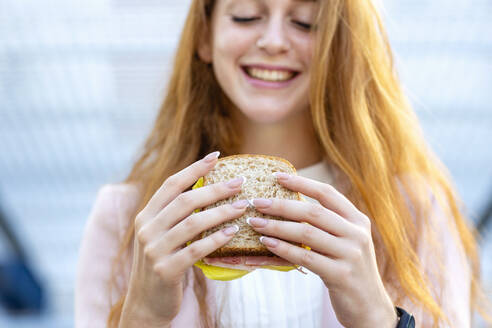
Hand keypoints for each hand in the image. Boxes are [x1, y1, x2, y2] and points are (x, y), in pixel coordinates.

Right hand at [120, 151, 248, 326]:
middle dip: (215, 188)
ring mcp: (154, 250)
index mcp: (146, 215)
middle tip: (240, 182)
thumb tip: (207, 188)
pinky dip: (216, 239)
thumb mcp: (160, 235)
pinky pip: (196, 250)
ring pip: (193, 223)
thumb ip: (174, 215)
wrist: (146, 303)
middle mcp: (147, 229)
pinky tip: (233, 232)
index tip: (216, 157)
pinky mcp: (166, 270)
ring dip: (221, 212)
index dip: (194, 169)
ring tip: (243, 206)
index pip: (171, 184)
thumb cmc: (162, 263)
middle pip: (185, 201)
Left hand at [246, 172, 397, 327]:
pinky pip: (305, 257)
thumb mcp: (346, 241)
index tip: (276, 176)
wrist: (369, 305)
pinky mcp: (341, 275)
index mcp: (357, 220)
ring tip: (255, 223)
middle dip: (281, 205)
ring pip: (306, 233)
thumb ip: (328, 223)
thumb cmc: (347, 268)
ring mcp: (350, 254)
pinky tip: (266, 243)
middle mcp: (356, 233)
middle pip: (313, 212)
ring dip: (277, 226)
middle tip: (257, 202)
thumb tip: (289, 204)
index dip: (301, 183)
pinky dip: (283, 248)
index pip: (327, 193)